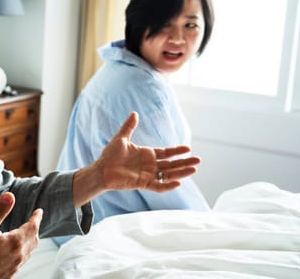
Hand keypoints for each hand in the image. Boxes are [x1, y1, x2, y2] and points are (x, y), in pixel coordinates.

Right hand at [0, 192, 42, 278]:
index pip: (33, 226)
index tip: (39, 211)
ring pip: (29, 252)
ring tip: (27, 236)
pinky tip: (14, 253)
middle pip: (34, 239)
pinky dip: (23, 252)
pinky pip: (22, 261)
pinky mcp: (10, 274)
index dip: (36, 217)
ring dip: (30, 241)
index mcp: (16, 241)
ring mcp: (15, 266)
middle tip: (33, 222)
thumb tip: (10, 195)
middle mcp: (19, 255)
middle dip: (34, 229)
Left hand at [72, 112, 200, 205]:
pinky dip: (167, 186)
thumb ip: (129, 126)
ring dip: (181, 173)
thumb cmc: (109, 155)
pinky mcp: (143, 184)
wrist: (101, 169)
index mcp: (147, 154)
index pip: (166, 153)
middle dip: (184, 162)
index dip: (177, 151)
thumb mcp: (121, 138)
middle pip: (171, 164)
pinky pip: (158, 186)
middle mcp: (150, 165)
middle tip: (198, 160)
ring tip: (194, 170)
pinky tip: (178, 183)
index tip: (188, 148)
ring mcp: (147, 175)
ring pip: (168, 175)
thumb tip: (135, 113)